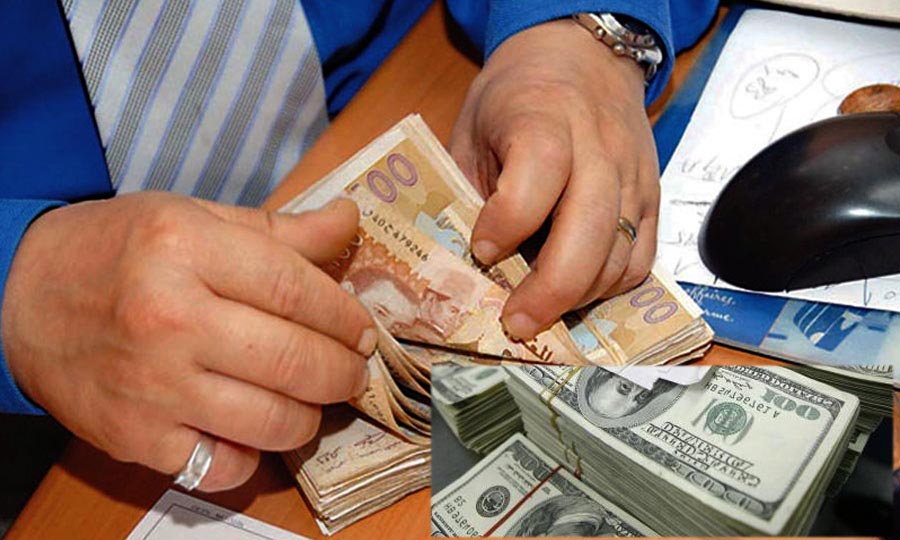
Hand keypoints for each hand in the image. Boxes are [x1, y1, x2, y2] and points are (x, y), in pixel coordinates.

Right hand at [1, 192, 375, 491]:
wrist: (20, 298)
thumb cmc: (116, 251)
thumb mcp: (193, 217)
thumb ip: (278, 228)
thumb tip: (350, 222)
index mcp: (186, 248)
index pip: (296, 290)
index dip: (345, 316)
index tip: (364, 330)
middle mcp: (169, 318)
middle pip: (294, 360)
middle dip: (343, 372)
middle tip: (353, 370)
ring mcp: (151, 386)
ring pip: (272, 421)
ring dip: (310, 416)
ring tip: (311, 399)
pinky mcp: (134, 437)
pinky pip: (223, 466)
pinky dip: (252, 456)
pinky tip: (253, 429)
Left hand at [451, 19, 659, 340]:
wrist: (584, 56)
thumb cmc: (516, 96)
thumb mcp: (474, 127)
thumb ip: (469, 188)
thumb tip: (461, 264)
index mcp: (546, 119)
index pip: (538, 174)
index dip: (508, 221)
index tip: (481, 250)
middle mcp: (600, 149)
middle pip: (590, 228)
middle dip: (551, 289)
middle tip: (516, 323)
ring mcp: (634, 177)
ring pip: (621, 254)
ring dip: (579, 297)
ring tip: (540, 314)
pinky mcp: (653, 199)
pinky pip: (642, 259)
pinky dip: (610, 288)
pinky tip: (577, 295)